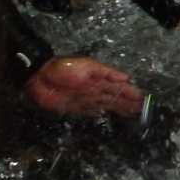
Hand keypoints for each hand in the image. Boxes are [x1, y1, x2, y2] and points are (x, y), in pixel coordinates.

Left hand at [25, 56, 142, 116]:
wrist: (40, 76)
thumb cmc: (64, 68)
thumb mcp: (87, 65)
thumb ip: (106, 71)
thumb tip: (126, 77)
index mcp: (99, 80)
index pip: (117, 87)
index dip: (128, 92)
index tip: (140, 98)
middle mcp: (94, 90)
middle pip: (113, 98)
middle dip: (125, 103)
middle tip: (138, 109)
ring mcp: (85, 99)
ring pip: (104, 105)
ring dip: (116, 109)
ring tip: (128, 113)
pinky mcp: (74, 107)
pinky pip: (89, 111)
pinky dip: (98, 113)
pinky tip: (105, 114)